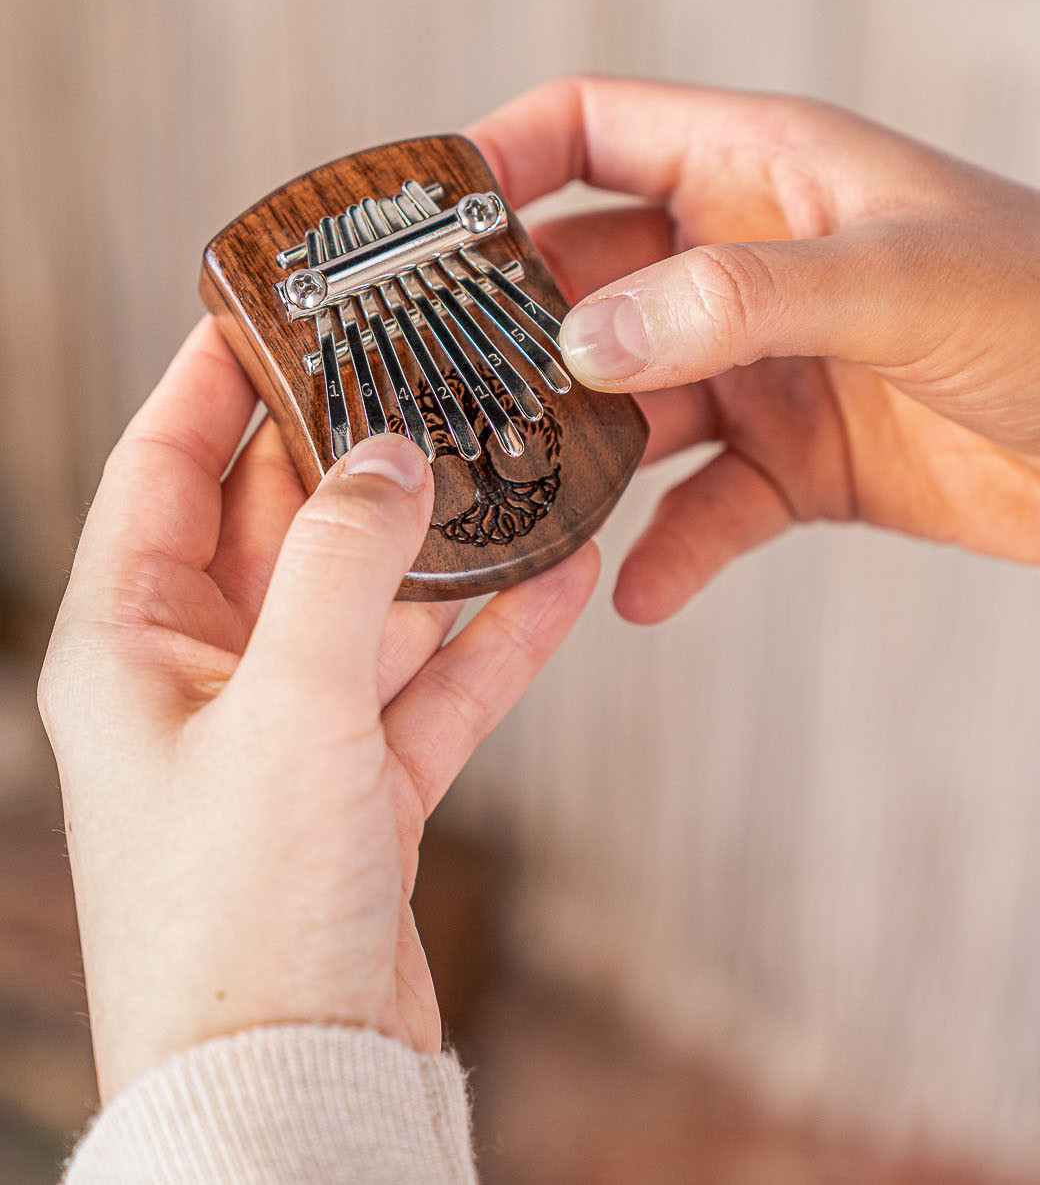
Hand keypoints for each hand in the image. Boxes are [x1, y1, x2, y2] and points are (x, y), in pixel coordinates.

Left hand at [38, 319, 598, 1100]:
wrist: (294, 1081)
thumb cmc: (240, 912)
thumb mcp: (288, 708)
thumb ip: (338, 564)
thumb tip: (388, 459)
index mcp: (133, 641)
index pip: (164, 466)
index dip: (215, 379)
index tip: (274, 306)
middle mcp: (205, 674)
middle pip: (284, 524)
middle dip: (357, 454)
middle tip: (425, 374)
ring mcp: (289, 728)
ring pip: (375, 603)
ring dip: (448, 550)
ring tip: (515, 470)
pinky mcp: (361, 782)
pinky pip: (433, 682)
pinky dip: (493, 639)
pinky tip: (559, 582)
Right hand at [468, 77, 1039, 622]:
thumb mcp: (898, 279)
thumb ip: (740, 300)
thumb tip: (588, 337)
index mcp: (764, 170)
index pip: (595, 128)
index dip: (502, 159)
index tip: (421, 224)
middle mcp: (748, 264)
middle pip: (589, 280)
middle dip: (516, 332)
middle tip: (439, 391)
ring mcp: (769, 369)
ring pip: (634, 404)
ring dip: (580, 452)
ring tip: (517, 501)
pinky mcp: (800, 464)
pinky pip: (709, 508)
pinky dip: (672, 549)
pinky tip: (638, 594)